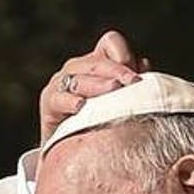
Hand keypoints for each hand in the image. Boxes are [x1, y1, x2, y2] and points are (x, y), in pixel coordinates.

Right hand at [40, 30, 150, 144]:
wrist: (72, 150)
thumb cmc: (101, 123)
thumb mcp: (119, 102)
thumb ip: (132, 83)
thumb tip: (144, 65)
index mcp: (97, 62)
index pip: (110, 42)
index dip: (124, 54)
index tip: (136, 75)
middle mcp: (78, 68)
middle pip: (97, 61)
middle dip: (118, 71)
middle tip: (133, 82)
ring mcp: (61, 82)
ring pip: (79, 78)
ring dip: (98, 84)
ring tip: (114, 89)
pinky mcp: (49, 102)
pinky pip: (58, 98)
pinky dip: (70, 101)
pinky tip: (81, 106)